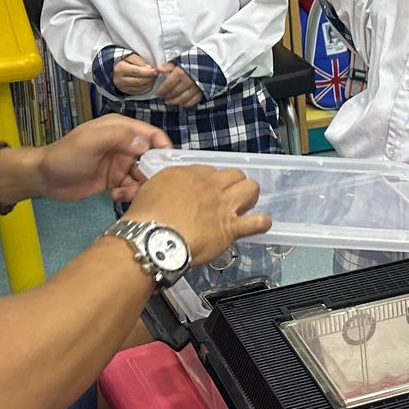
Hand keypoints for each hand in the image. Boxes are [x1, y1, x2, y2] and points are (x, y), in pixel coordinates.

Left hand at [33, 115, 170, 203]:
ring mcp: (120, 163)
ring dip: (139, 185)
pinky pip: (132, 186)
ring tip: (124, 192)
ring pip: (143, 175)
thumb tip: (146, 144)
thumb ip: (119, 137)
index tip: (169, 166)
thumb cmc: (66, 156)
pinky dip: (129, 192)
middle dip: (153, 172)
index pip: (152, 135)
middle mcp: (124, 145)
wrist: (44, 178)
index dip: (164, 148)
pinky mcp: (115, 180)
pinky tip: (115, 196)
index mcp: (121, 129)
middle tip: (146, 185)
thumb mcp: (91, 141)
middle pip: (152, 157)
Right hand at [113, 54, 158, 96]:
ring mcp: (123, 88)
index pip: (136, 71)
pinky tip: (149, 83)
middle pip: (138, 81)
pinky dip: (147, 88)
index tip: (155, 71)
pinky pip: (140, 92)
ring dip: (149, 83)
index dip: (147, 72)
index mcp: (120, 69)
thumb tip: (149, 68)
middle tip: (156, 74)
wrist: (116, 69)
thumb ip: (140, 61)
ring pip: (140, 88)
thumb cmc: (125, 61)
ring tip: (153, 78)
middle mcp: (120, 80)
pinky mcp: (127, 92)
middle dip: (150, 78)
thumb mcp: (131, 57)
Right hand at [124, 164, 269, 266]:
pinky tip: (260, 223)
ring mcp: (224, 205)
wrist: (154, 238)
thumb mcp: (152, 188)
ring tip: (245, 205)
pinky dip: (262, 222)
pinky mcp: (231, 228)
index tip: (207, 190)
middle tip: (228, 196)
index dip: (211, 181)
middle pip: (235, 174)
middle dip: (234, 183)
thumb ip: (168, 185)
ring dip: (250, 195)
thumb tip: (174, 190)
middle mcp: (211, 185)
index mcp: (190, 174)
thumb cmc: (146, 217)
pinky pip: (258, 222)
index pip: (210, 170)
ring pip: (251, 188)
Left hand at [151, 62, 203, 107]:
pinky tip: (181, 103)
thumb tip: (158, 70)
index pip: (168, 84)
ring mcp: (197, 87)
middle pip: (175, 92)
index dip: (162, 90)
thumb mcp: (180, 60)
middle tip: (162, 97)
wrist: (210, 61)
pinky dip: (187, 103)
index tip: (157, 93)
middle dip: (167, 96)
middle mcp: (188, 81)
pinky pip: (193, 101)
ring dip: (175, 101)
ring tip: (169, 102)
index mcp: (181, 72)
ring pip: (183, 98)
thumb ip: (169, 66)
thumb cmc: (193, 60)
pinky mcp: (204, 91)